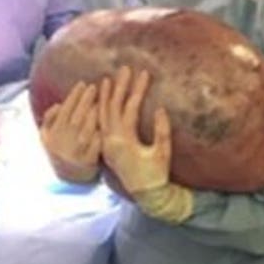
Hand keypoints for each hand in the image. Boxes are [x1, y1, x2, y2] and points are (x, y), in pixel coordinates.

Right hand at [39, 81, 101, 183]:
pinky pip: (96, 144)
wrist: (69, 178)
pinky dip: (100, 133)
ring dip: (94, 113)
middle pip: (77, 116)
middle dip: (85, 100)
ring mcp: (77, 151)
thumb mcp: (46, 136)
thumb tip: (58, 104)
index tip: (82, 84)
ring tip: (102, 99)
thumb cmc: (60, 150)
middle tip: (94, 87)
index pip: (65, 110)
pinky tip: (108, 122)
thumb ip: (48, 119)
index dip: (74, 96)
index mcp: (54, 133)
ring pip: (87, 128)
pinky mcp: (89, 160)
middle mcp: (65, 141)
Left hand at [99, 65, 171, 194]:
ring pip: (102, 116)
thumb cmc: (157, 174)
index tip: (144, 74)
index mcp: (125, 141)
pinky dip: (99, 111)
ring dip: (104, 97)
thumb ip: (162, 130)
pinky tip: (101, 101)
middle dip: (119, 87)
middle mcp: (111, 142)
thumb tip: (160, 108)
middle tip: (124, 69)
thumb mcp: (163, 152)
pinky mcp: (106, 148)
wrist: (146, 195)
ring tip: (106, 80)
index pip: (129, 109)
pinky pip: (99, 125)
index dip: (137, 90)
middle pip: (112, 108)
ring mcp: (106, 145)